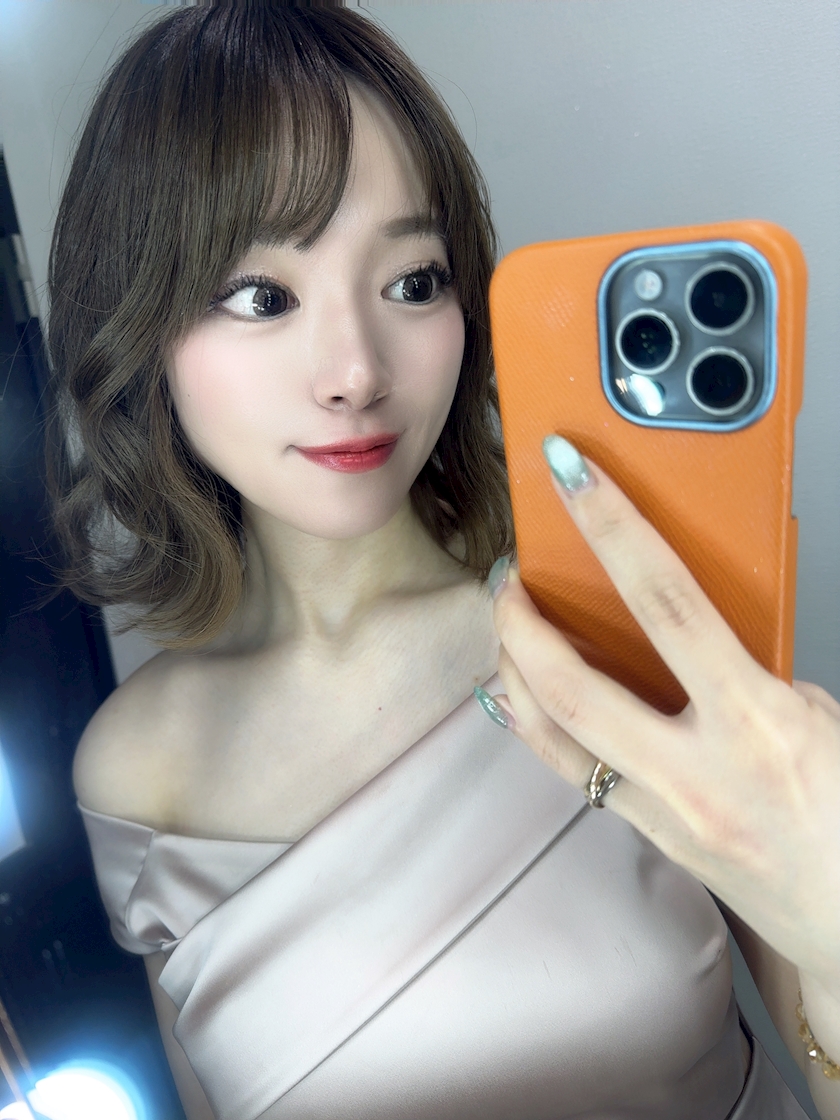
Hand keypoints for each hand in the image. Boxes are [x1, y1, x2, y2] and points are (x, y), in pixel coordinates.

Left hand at [489, 436, 839, 996]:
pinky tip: (513, 691)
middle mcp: (696, 770)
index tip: (573, 476)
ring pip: (549, 733)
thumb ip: (752, 668)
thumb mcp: (820, 716)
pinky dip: (529, 722)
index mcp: (755, 723)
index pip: (668, 603)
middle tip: (506, 574)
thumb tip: (685, 628)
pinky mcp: (645, 831)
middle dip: (521, 620)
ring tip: (504, 620)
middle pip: (572, 684)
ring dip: (512, 666)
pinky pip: (565, 769)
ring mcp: (660, 809)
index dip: (614, 529)